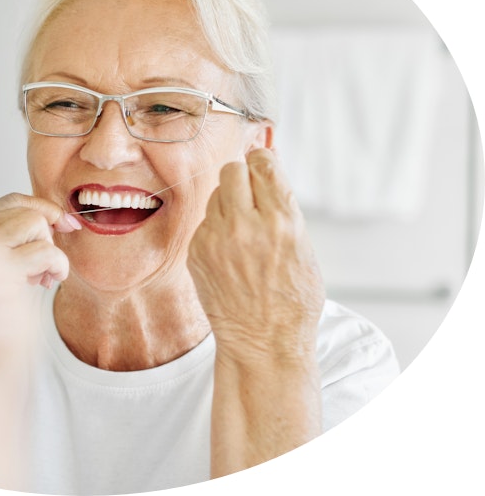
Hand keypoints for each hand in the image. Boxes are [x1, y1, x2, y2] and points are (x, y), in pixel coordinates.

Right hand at [0, 193, 79, 288]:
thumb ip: (16, 245)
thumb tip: (59, 223)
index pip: (11, 201)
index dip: (43, 207)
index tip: (64, 223)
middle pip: (24, 209)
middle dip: (46, 235)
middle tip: (43, 269)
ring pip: (34, 223)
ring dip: (49, 250)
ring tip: (42, 278)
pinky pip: (44, 252)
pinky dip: (57, 264)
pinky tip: (49, 282)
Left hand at [187, 148, 324, 364]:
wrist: (263, 342)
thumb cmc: (292, 300)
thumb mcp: (304, 248)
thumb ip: (284, 207)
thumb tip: (267, 167)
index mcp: (282, 221)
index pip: (264, 163)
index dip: (263, 161)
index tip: (263, 165)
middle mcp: (246, 225)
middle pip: (233, 169)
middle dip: (243, 175)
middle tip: (251, 193)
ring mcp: (216, 238)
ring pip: (217, 193)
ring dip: (230, 201)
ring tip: (243, 228)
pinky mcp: (197, 251)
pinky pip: (206, 220)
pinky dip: (217, 227)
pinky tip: (230, 250)